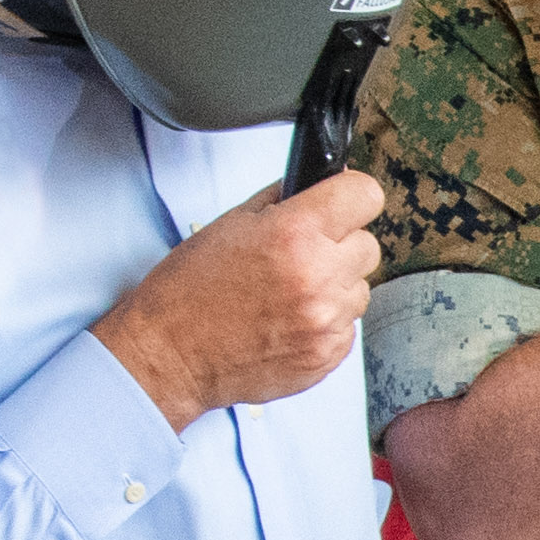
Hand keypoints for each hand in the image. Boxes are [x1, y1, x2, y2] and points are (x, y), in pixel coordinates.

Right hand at [94, 170, 382, 423]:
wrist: (171, 356)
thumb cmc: (190, 290)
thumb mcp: (230, 223)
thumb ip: (284, 199)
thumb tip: (324, 184)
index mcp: (294, 234)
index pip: (365, 195)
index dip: (351, 197)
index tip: (342, 203)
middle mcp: (319, 277)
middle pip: (368, 245)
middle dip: (340, 245)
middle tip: (301, 255)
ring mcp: (327, 320)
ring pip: (360, 288)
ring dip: (335, 287)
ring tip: (288, 293)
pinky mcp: (328, 354)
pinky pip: (348, 327)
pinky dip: (326, 322)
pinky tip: (288, 320)